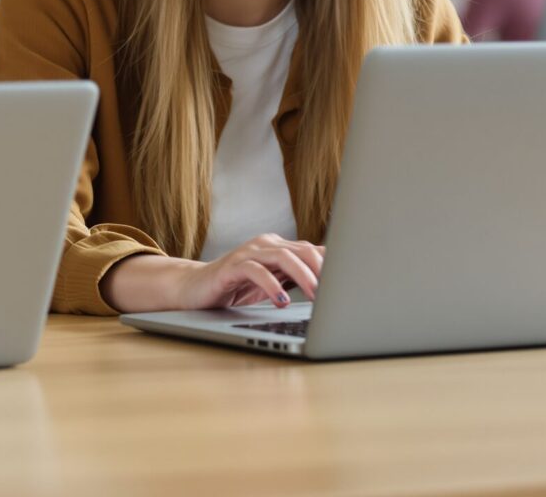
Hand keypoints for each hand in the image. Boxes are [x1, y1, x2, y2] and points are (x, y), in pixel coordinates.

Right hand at [184, 234, 323, 309]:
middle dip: (322, 271)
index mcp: (278, 246)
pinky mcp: (232, 266)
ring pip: (283, 257)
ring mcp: (248, 253)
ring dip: (303, 276)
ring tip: (315, 296)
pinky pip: (256, 271)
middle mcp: (265, 244)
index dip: (332, 266)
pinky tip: (282, 301)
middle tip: (335, 293)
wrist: (196, 288)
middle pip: (303, 250)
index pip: (313, 250)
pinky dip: (272, 285)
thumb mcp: (273, 283)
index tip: (348, 285)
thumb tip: (331, 283)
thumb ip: (296, 277)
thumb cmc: (237, 287)